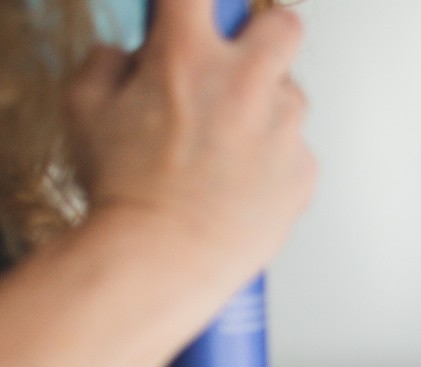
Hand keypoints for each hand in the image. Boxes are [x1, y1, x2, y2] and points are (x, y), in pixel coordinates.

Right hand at [64, 0, 314, 290]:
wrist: (164, 256)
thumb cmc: (126, 191)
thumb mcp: (85, 109)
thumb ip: (109, 64)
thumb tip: (128, 57)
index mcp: (188, 55)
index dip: (192, 1)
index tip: (190, 13)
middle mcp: (246, 83)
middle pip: (283, 25)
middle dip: (263, 34)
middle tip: (237, 58)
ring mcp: (283, 127)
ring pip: (290, 94)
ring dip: (265, 106)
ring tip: (227, 143)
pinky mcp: (304, 170)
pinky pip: (295, 150)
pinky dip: (274, 159)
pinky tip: (240, 181)